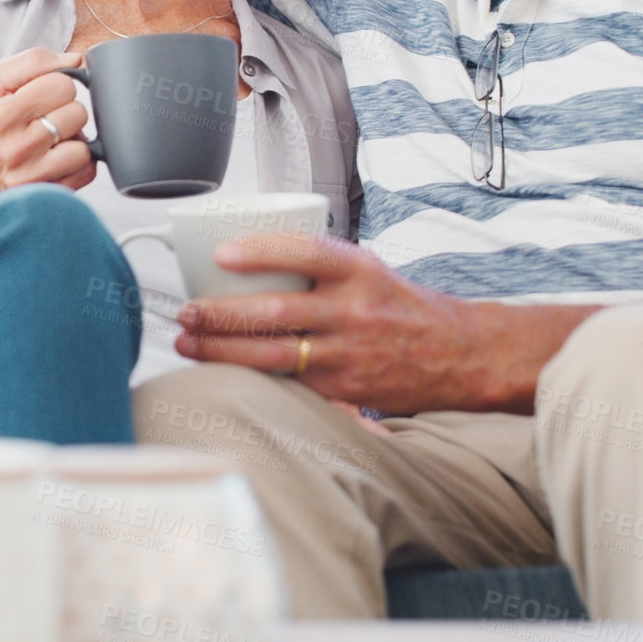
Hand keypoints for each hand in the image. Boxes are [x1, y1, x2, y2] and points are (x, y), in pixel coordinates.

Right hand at [0, 48, 95, 202]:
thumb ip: (34, 62)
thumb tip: (78, 60)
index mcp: (1, 115)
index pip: (60, 83)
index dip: (58, 83)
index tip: (44, 93)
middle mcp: (15, 148)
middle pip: (76, 111)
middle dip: (66, 110)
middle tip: (47, 118)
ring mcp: (33, 175)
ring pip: (84, 144)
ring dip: (74, 138)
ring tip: (53, 139)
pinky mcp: (49, 193)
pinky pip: (88, 169)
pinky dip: (79, 162)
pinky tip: (59, 158)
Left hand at [174, 236, 479, 413]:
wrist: (456, 353)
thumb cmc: (398, 305)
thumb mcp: (367, 269)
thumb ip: (317, 265)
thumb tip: (246, 257)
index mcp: (359, 270)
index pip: (303, 252)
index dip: (259, 252)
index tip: (221, 253)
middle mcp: (354, 310)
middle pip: (275, 312)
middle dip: (220, 315)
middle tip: (186, 312)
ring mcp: (348, 354)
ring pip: (273, 355)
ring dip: (222, 351)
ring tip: (188, 343)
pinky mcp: (345, 391)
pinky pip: (289, 384)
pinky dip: (251, 378)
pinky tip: (222, 373)